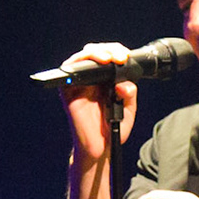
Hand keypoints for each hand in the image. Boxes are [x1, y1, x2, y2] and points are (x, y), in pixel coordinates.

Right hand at [58, 42, 138, 161]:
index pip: (109, 56)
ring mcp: (78, 85)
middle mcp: (91, 80)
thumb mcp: (129, 109)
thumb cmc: (112, 129)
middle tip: (120, 57)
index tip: (127, 57)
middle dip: (108, 49)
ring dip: (95, 53)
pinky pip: (68, 73)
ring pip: (82, 58)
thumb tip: (124, 83)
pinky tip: (92, 67)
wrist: (101, 148)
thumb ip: (130, 94)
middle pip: (95, 53)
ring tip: (108, 58)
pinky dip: (78, 64)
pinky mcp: (68, 93)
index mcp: (105, 80)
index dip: (117, 51)